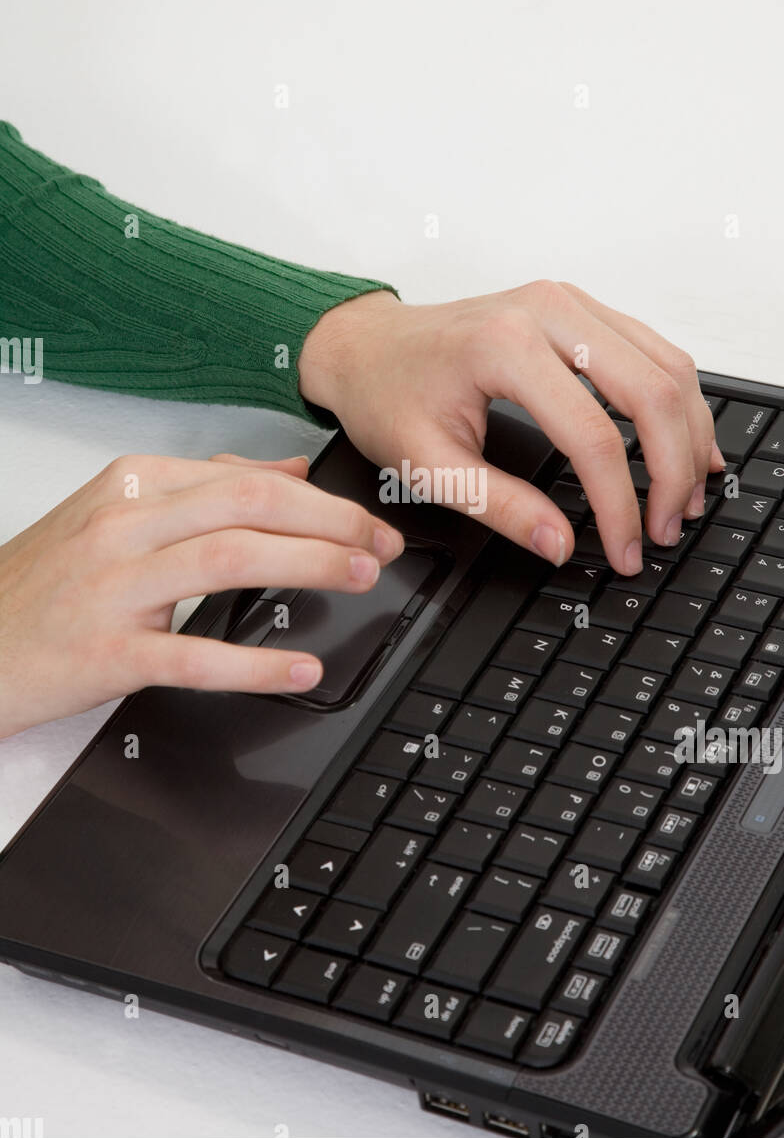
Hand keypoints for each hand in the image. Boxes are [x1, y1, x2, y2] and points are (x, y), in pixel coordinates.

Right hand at [0, 453, 403, 739]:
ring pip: (230, 560)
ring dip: (310, 567)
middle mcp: (124, 525)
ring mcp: (114, 588)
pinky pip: (195, 655)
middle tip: (381, 545)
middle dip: (331, 523)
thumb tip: (290, 470)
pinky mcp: (108, 653)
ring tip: (360, 579)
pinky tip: (301, 666)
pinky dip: (256, 662)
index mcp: (132, 485)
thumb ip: (205, 486)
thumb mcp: (119, 512)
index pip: (247, 478)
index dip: (322, 500)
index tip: (367, 518)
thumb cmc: (48, 582)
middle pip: (249, 506)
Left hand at [298, 281, 724, 575]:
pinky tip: (684, 443)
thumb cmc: (387, 394)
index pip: (594, 437)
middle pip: (650, 393)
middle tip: (666, 528)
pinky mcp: (580, 308)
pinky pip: (654, 350)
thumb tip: (561, 545)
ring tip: (684, 497)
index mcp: (504, 347)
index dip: (619, 506)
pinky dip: (677, 401)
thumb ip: (501, 509)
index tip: (625, 550)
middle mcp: (547, 311)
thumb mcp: (428, 465)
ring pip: (666, 366)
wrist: (366, 343)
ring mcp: (569, 302)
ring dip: (688, 435)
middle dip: (671, 471)